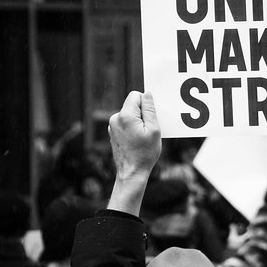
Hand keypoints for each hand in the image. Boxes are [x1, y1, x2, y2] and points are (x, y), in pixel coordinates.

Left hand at [108, 91, 160, 214]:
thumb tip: (147, 94)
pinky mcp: (113, 133)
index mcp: (125, 115)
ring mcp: (112, 126)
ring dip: (138, 122)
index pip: (136, 95)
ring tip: (144, 137)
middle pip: (132, 105)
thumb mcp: (154, 129)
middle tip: (150, 129)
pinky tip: (137, 141)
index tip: (152, 117)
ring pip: (129, 115)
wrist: (131, 173)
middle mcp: (115, 118)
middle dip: (143, 113)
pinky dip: (132, 128)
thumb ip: (150, 109)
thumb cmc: (145, 153)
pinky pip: (125, 123)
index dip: (146, 103)